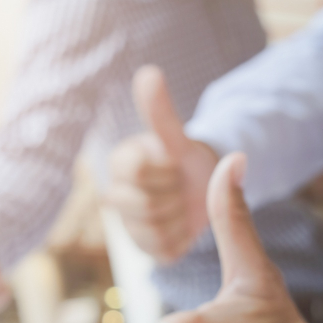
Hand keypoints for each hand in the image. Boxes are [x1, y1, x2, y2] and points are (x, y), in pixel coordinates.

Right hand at [106, 65, 218, 263]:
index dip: (165, 169)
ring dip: (180, 216)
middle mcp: (115, 195)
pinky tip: (184, 224)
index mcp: (120, 163)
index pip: (136, 170)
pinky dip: (181, 238)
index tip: (174, 164)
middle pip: (144, 204)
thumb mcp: (179, 139)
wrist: (207, 189)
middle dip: (174, 194)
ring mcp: (128, 225)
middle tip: (181, 186)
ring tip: (183, 203)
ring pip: (153, 230)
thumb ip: (161, 113)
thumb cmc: (189, 160)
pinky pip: (162, 250)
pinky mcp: (145, 249)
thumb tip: (149, 72)